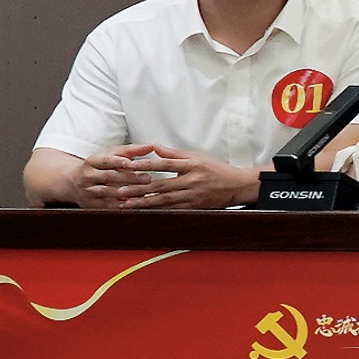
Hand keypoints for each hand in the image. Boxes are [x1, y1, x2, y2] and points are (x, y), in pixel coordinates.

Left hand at [78, 145, 256, 209]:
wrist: (238, 186)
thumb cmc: (217, 169)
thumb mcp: (198, 156)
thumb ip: (175, 154)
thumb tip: (154, 148)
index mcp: (193, 165)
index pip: (165, 164)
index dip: (147, 165)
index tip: (130, 166)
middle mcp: (192, 180)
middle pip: (161, 185)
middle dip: (139, 188)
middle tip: (120, 190)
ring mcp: (193, 195)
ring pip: (164, 199)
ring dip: (143, 202)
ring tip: (127, 203)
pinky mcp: (195, 206)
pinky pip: (172, 209)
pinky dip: (157, 210)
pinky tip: (145, 210)